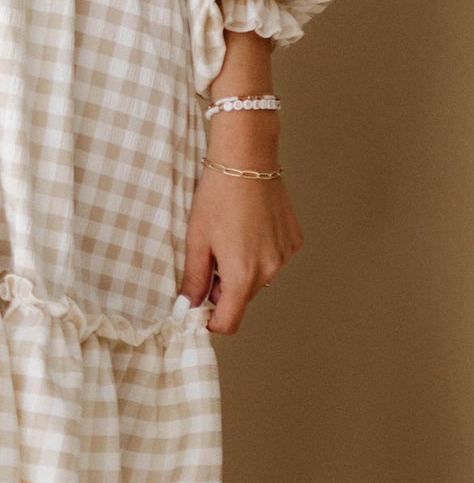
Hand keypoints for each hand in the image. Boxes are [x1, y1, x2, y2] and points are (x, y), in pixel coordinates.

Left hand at [180, 150, 301, 334]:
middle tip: (209, 259)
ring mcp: (286, 255)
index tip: (198, 310)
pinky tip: (248, 228)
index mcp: (243, 275)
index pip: (229, 321)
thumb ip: (193, 279)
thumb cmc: (217, 197)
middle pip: (243, 298)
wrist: (247, 160)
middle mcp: (270, 270)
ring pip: (259, 278)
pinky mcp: (294, 240)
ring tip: (229, 237)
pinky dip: (259, 253)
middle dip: (223, 289)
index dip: (211, 321)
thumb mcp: (196, 240)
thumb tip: (188, 306)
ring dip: (242, 270)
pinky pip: (274, 259)